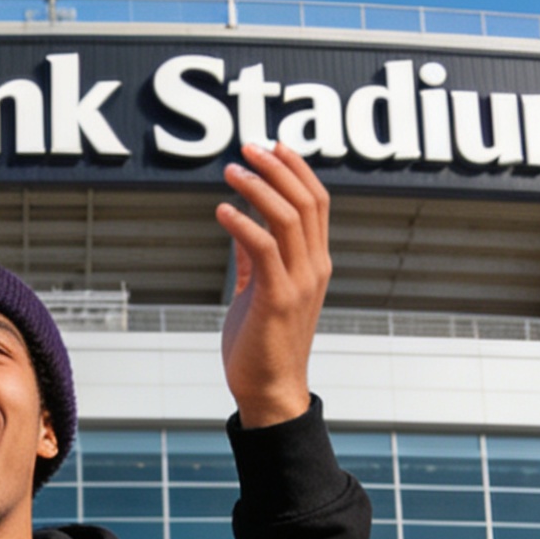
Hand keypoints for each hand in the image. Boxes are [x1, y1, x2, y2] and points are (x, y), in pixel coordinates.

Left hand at [215, 142, 329, 427]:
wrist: (271, 392)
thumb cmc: (262, 344)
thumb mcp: (260, 292)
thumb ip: (255, 259)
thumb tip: (241, 224)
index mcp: (315, 263)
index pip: (317, 202)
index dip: (297, 168)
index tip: (271, 146)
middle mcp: (315, 268)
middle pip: (306, 200)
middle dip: (277, 167)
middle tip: (246, 148)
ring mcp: (300, 283)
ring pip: (287, 218)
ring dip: (257, 188)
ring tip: (230, 173)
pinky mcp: (277, 299)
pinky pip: (263, 249)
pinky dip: (243, 224)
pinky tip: (221, 211)